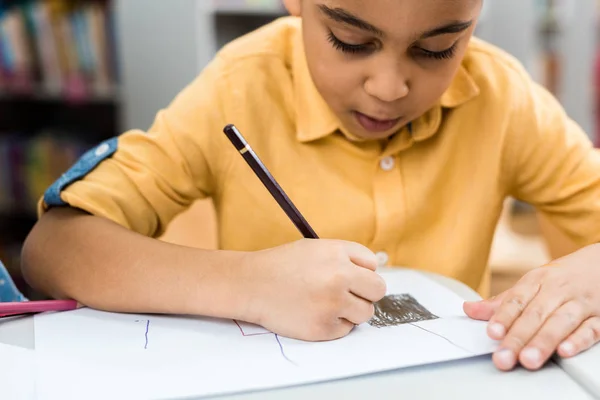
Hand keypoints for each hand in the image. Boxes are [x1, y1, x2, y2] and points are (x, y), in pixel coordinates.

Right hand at [240, 239, 386, 340]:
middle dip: (366, 293)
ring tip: (327, 304)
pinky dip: (334, 324)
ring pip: (365, 313)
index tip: (350, 276)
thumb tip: (373, 273)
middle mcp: (339, 276)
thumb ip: (345, 258)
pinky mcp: (324, 327)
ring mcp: (333, 304)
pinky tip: (314, 313)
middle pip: (378, 290)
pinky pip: (346, 329)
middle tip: (348, 294)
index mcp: (338, 253)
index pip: (373, 265)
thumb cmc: (282, 266)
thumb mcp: (315, 248)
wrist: (252, 285)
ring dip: (351, 311)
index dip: (361, 271)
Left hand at [464, 244, 599, 370]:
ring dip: (543, 341)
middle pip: (535, 315)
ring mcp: (580, 303)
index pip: (517, 300)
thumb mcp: (531, 283)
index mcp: (537, 280)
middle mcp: (557, 291)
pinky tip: (565, 350)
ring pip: (561, 323)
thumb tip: (469, 310)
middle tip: (504, 356)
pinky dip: (578, 340)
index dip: (503, 317)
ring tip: (528, 359)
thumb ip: (502, 302)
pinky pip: (591, 329)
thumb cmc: (562, 277)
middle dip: (518, 337)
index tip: (492, 332)